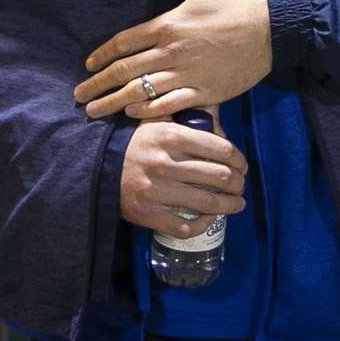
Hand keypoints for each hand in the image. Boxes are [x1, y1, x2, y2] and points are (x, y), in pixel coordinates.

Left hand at [73, 0, 271, 119]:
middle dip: (98, 86)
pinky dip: (148, 112)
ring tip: (95, 113)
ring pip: (141, 92)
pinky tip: (133, 115)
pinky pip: (170, 106)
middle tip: (78, 97)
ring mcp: (188, 75)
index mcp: (169, 24)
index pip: (124, 42)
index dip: (102, 55)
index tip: (88, 66)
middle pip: (125, 71)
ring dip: (114, 103)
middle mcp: (172, 52)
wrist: (278, 27)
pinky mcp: (206, 92)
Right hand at [119, 117, 247, 237]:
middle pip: (219, 177)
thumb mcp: (157, 120)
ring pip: (207, 203)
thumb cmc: (134, 141)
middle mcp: (165, 164)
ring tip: (236, 203)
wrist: (97, 166)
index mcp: (170, 136)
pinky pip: (185, 226)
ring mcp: (157, 191)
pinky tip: (210, 218)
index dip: (239, 159)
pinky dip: (204, 224)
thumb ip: (187, 114)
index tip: (242, 165)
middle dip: (237, 183)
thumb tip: (219, 117)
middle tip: (240, 185)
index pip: (221, 149)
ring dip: (229, 205)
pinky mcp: (148, 214)